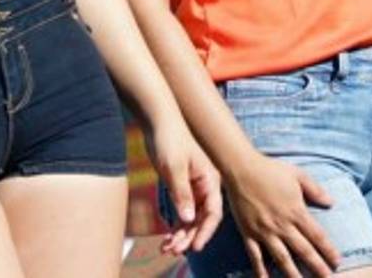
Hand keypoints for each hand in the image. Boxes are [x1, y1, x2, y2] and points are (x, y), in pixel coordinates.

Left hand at [144, 119, 222, 255]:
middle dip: (189, 236)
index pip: (213, 213)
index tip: (194, 246)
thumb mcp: (174, 167)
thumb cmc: (169, 139)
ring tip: (167, 248)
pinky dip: (175, 224)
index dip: (205, 231)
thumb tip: (188, 219)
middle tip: (173, 250)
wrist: (158, 120)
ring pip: (191, 218)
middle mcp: (205, 186)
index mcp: (210, 180)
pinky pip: (182, 211)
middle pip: (201, 219)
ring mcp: (194, 187)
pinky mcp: (182, 187)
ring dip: (180, 234)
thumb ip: (181, 193)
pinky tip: (167, 237)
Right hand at [225, 153, 339, 277]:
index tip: (338, 263)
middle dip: (317, 268)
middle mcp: (282, 225)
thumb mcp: (297, 174)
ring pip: (282, 258)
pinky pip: (256, 256)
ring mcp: (264, 231)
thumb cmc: (269, 169)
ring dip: (293, 275)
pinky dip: (261, 271)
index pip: (317, 236)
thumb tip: (331, 202)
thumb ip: (315, 189)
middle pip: (303, 251)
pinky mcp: (249, 232)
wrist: (241, 167)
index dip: (328, 250)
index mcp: (295, 211)